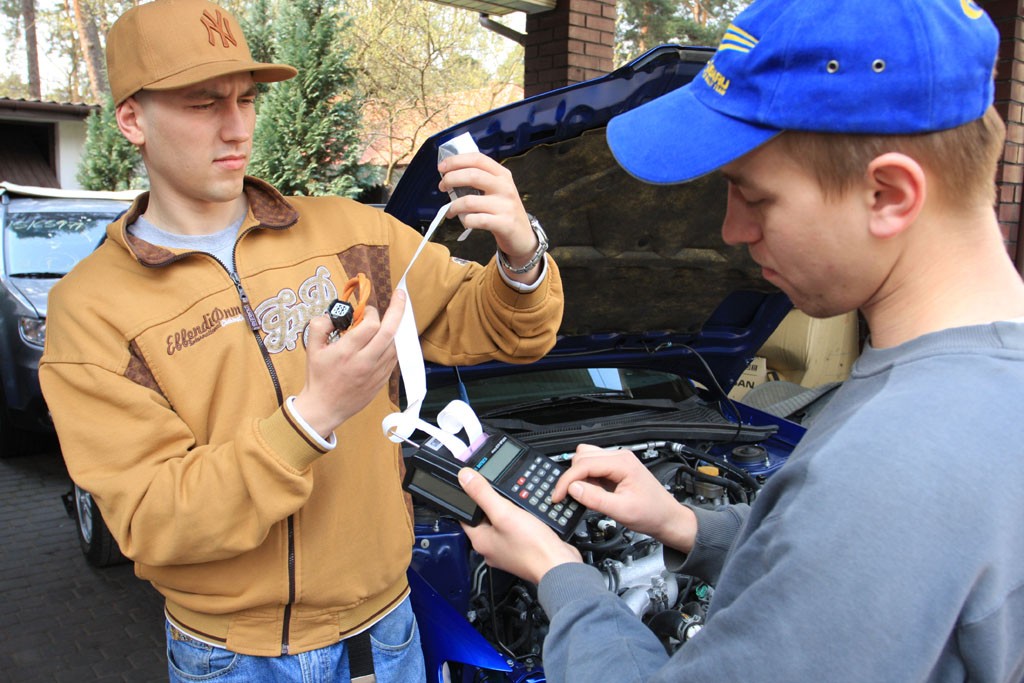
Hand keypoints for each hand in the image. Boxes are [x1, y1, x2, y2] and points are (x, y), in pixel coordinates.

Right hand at [292, 289, 405, 437]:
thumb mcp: (312, 349)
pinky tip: (392, 336)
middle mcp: (365, 361)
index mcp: (347, 352)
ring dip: (398, 327)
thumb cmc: (318, 377)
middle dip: (398, 310)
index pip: (370, 325)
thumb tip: (336, 314)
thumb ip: (320, 325)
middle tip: (401, 295)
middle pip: (389, 332)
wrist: (325, 408)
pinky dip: (396, 343)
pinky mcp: (383, 380)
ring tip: (398, 314)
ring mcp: (377, 372)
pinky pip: (395, 357)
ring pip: (396, 344)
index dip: (371, 312)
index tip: (365, 311)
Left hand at [437, 152, 540, 281]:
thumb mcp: (498, 190)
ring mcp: (506, 206)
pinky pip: (475, 220)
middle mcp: (505, 187)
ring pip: (469, 201)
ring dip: (453, 206)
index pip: (477, 159)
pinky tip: (464, 221)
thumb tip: (451, 174)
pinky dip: (465, 220)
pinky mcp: (504, 224)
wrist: (523, 236)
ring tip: (450, 210)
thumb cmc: (504, 211)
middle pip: (472, 175)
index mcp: (502, 174)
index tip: (442, 167)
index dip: (456, 161)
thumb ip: (480, 180)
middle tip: (442, 186)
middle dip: (451, 179)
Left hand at [458, 467, 581, 583]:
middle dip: (490, 504)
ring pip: (500, 523)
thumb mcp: (504, 512)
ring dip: (506, 511)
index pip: (465, 515)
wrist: (558, 565)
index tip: (474, 485)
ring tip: (514, 502)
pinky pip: (514, 530)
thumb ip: (483, 494)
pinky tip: (527, 515)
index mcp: (480, 541)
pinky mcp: (521, 549)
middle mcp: (491, 547)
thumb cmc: (532, 546)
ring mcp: (506, 550)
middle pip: (483, 519)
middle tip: (498, 491)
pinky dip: (518, 520)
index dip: (468, 498)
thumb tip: (465, 477)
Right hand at [552, 444, 697, 552]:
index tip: (557, 496)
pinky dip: (586, 479)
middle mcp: (619, 457)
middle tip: (568, 497)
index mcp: (622, 463)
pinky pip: (592, 467)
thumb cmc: (653, 514)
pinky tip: (592, 492)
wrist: (668, 519)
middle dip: (571, 478)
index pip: (584, 464)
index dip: (567, 481)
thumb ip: (595, 499)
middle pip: (581, 457)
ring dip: (579, 476)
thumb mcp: (621, 511)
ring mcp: (617, 462)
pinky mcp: (615, 469)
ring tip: (584, 495)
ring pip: (585, 459)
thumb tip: (573, 488)